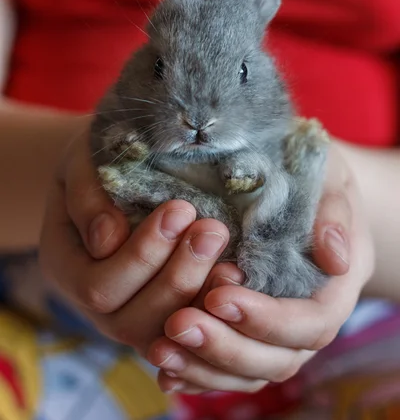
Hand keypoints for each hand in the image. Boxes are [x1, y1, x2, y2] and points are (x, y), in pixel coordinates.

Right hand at [39, 125, 229, 354]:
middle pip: (130, 319)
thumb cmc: (98, 158)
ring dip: (198, 291)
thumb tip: (109, 239)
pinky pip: (186, 330)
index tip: (180, 208)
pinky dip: (211, 307)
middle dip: (177, 276)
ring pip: (162, 333)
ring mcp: (128, 314)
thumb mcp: (81, 162)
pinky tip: (235, 274)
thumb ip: (87, 196)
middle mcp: (93, 303)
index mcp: (65, 266)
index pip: (96, 286)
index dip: (141, 255)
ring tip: (224, 246)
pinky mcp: (163, 313)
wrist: (119, 166)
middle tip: (213, 229)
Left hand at [147, 142, 374, 393]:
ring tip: (160, 348)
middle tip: (178, 324)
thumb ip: (334, 213)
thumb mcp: (330, 182)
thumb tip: (335, 258)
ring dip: (203, 366)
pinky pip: (225, 370)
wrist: (305, 194)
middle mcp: (305, 323)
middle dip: (225, 346)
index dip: (267, 318)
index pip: (309, 322)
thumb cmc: (316, 184)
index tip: (218, 294)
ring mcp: (275, 337)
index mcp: (332, 290)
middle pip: (275, 359)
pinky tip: (164, 371)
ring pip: (246, 372)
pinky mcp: (246, 338)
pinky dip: (196, 374)